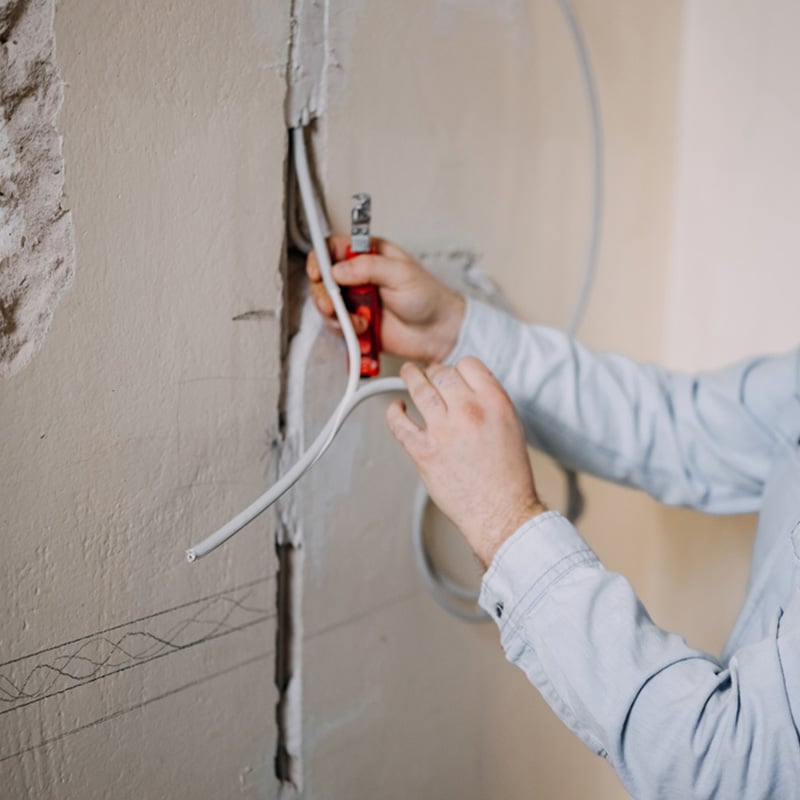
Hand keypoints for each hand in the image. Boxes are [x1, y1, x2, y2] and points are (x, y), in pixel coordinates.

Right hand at [307, 236, 465, 363]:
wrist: (437, 333)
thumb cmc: (428, 297)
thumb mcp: (401, 273)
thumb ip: (368, 267)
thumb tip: (338, 269)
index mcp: (370, 254)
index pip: (334, 248)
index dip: (321, 257)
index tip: (319, 271)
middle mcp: (358, 276)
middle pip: (323, 277)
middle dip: (323, 292)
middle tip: (332, 303)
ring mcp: (356, 300)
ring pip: (326, 303)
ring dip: (335, 314)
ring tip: (355, 321)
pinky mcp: (356, 322)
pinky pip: (337, 325)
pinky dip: (344, 329)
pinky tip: (362, 330)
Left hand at [386, 357, 546, 567]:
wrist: (502, 512)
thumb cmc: (509, 477)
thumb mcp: (510, 426)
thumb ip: (488, 403)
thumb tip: (465, 389)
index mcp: (494, 403)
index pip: (468, 364)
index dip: (458, 367)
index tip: (452, 372)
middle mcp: (468, 411)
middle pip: (442, 373)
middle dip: (435, 373)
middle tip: (430, 374)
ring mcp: (443, 430)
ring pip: (419, 389)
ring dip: (411, 377)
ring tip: (407, 373)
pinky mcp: (422, 450)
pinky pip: (399, 422)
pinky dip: (394, 411)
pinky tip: (396, 407)